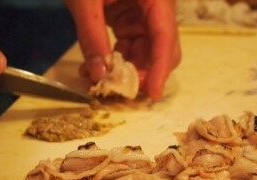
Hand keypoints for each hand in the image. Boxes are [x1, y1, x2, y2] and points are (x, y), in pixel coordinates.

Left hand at [65, 0, 180, 100]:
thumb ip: (91, 36)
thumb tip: (99, 74)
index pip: (164, 36)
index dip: (160, 67)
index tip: (153, 94)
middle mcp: (157, 8)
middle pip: (161, 49)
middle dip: (142, 73)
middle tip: (118, 89)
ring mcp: (145, 16)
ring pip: (145, 54)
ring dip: (125, 72)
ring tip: (97, 79)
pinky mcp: (132, 21)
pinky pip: (131, 48)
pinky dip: (116, 62)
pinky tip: (96, 68)